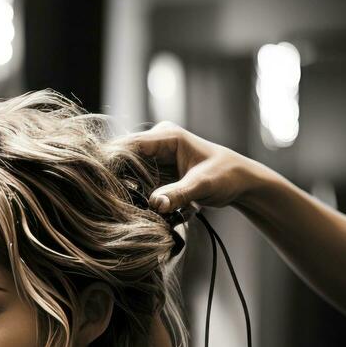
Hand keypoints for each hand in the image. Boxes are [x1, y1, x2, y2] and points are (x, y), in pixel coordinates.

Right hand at [122, 122, 259, 213]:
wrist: (240, 181)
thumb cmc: (226, 175)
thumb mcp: (202, 185)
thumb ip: (178, 194)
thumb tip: (156, 205)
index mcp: (167, 136)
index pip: (129, 145)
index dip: (114, 163)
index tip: (106, 186)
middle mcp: (156, 143)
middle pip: (124, 160)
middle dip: (119, 181)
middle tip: (115, 205)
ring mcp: (155, 158)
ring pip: (128, 173)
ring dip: (127, 191)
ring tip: (126, 210)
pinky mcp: (156, 172)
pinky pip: (137, 182)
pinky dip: (137, 196)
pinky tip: (138, 209)